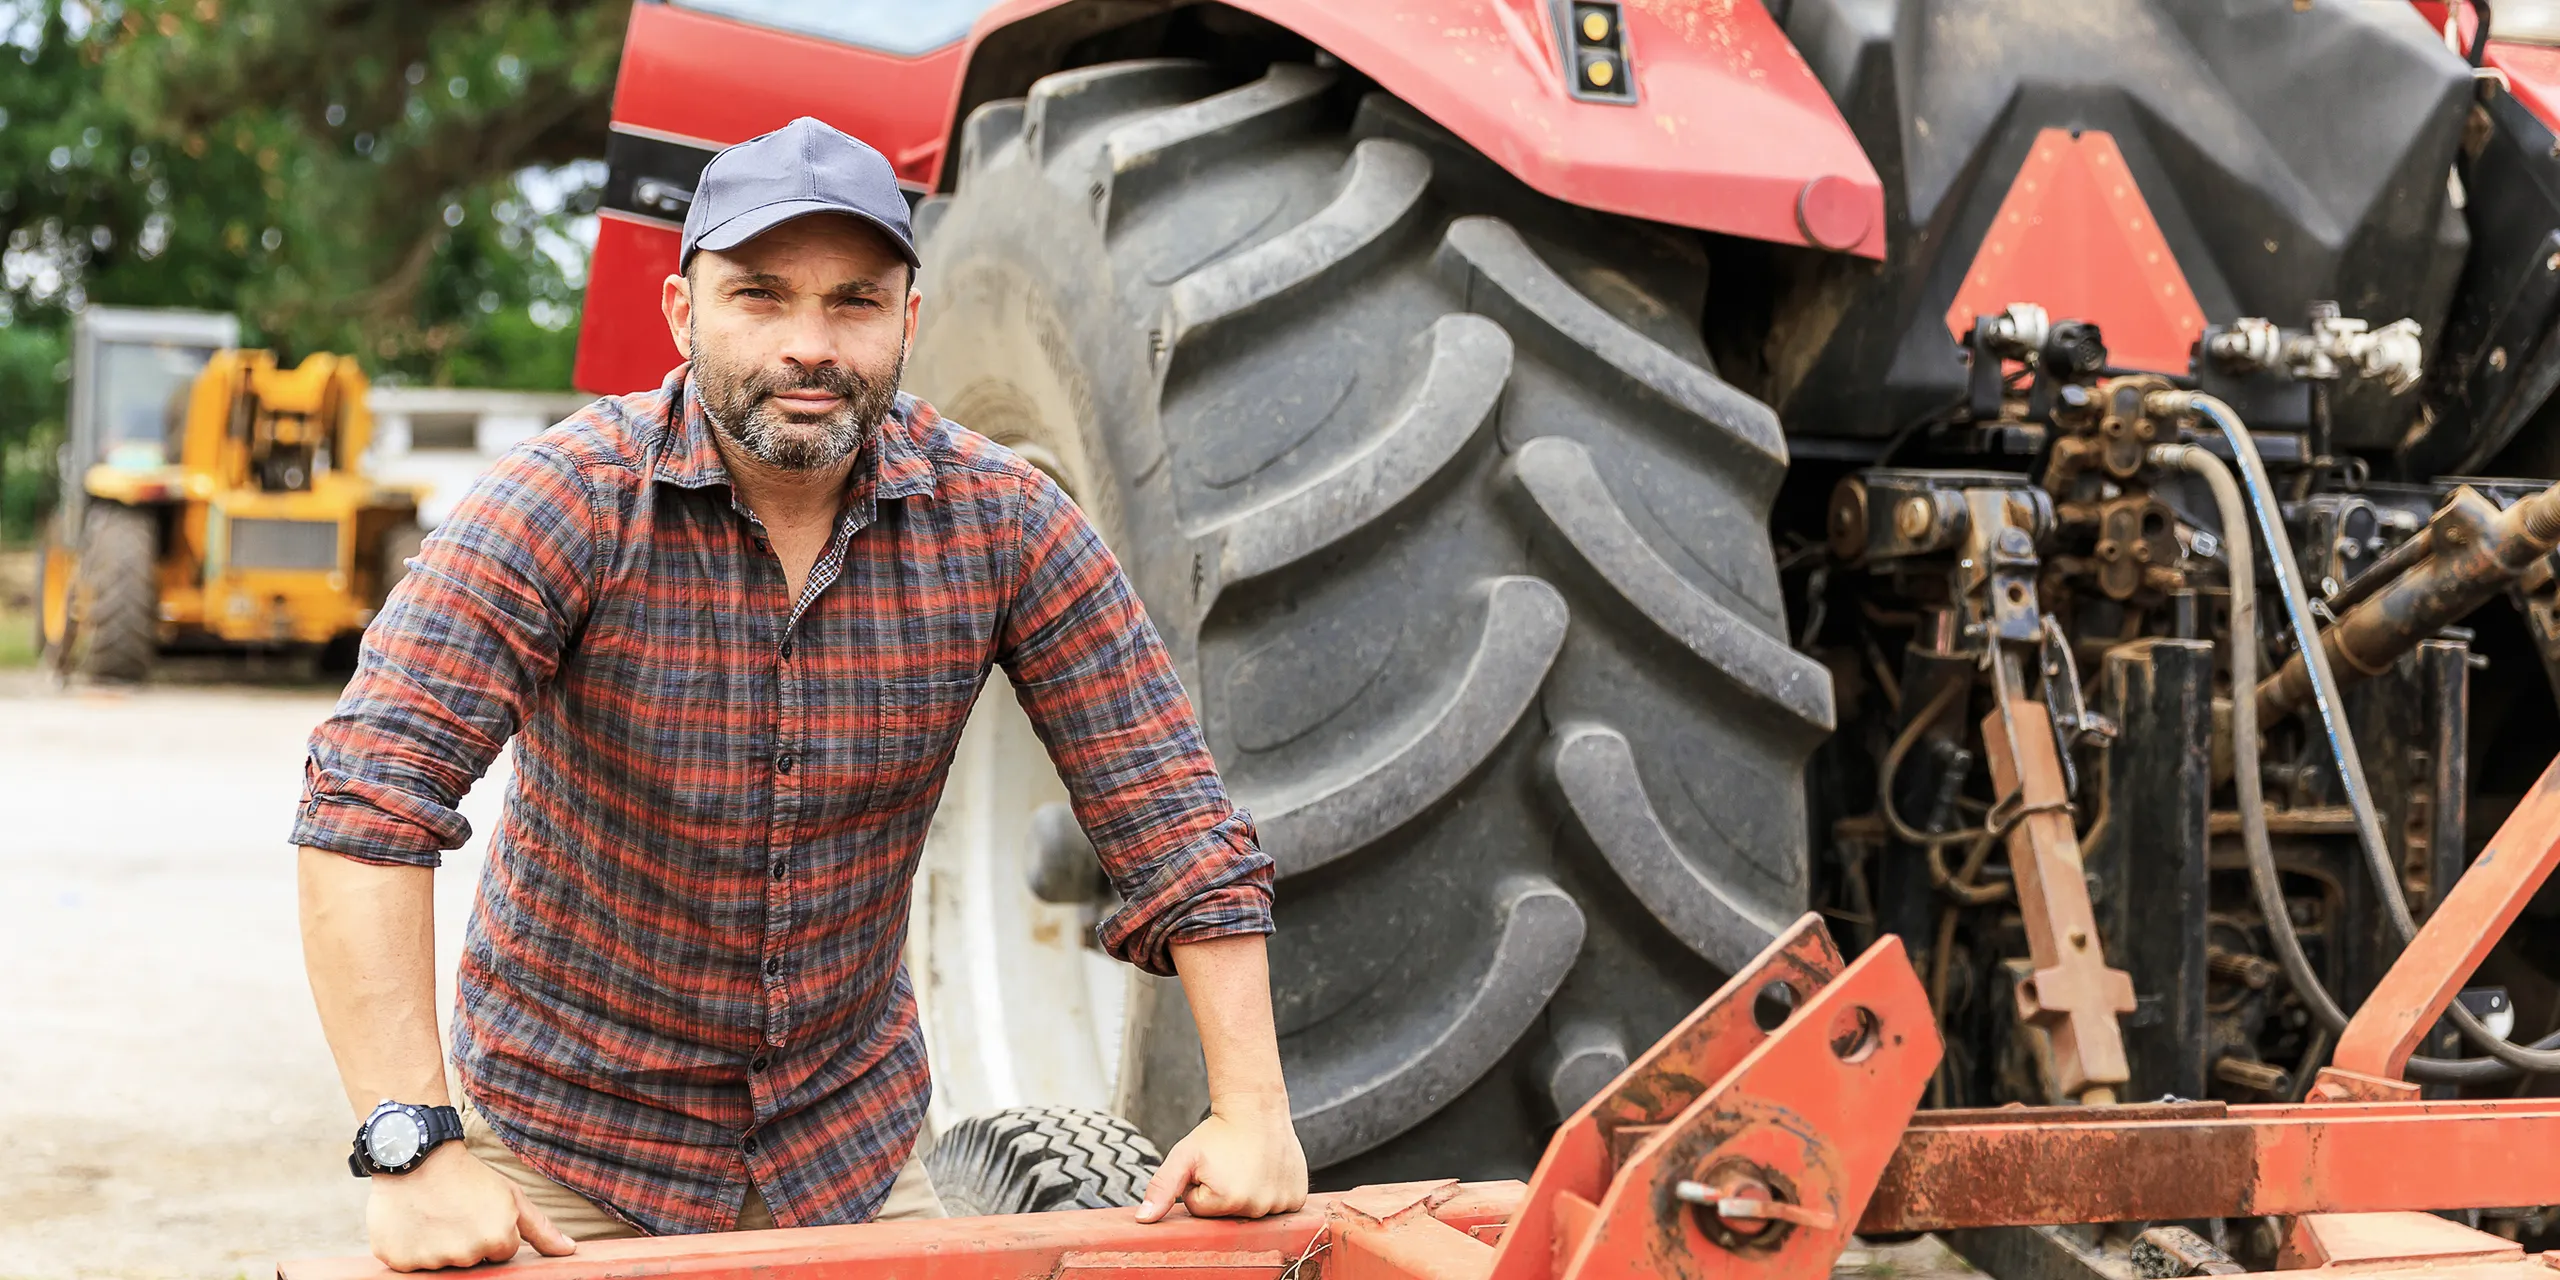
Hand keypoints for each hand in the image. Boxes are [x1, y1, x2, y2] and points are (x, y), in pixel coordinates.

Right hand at [367, 1142, 576, 1270]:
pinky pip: (411, 1264)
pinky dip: (411, 1248)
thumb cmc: (467, 1176)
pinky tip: (413, 1222)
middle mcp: (466, 1254)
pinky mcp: (399, 1260)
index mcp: (497, 1239)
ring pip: (443, 1263)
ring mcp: (431, 1259)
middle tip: (454, 1211)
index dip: (491, 1231)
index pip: (501, 1253)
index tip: (478, 1211)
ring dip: (439, 1245)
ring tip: (434, 1213)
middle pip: (472, 1261)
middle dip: (467, 1241)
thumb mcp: (511, 1195)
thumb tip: (568, 1251)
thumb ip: (541, 1228)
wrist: (416, 1155)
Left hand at [1135, 1097, 1306, 1222]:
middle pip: (1227, 1215)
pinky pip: (1278, 1208)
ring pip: (1252, 1211)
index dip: (1199, 1187)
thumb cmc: (1218, 1132)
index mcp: (1227, 1201)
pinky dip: (1271, 1193)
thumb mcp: (1184, 1156)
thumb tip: (1143, 1220)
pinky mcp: (1297, 1199)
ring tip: (1248, 1167)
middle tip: (1229, 1166)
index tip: (1210, 1167)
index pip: (1200, 1210)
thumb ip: (1161, 1188)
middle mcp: (1257, 1208)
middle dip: (1221, 1194)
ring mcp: (1281, 1204)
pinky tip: (1266, 1172)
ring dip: (1247, 1194)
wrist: (1256, 1108)